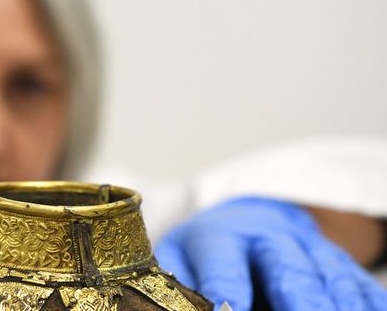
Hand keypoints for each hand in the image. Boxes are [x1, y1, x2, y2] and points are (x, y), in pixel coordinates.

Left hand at [155, 198, 386, 310]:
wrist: (245, 224)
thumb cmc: (203, 255)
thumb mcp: (178, 260)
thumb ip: (176, 285)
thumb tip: (160, 305)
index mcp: (218, 235)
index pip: (222, 257)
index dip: (227, 283)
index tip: (230, 307)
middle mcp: (265, 236)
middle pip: (284, 265)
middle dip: (296, 296)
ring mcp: (305, 246)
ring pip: (326, 273)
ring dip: (334, 301)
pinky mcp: (334, 260)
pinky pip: (356, 279)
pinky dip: (366, 298)